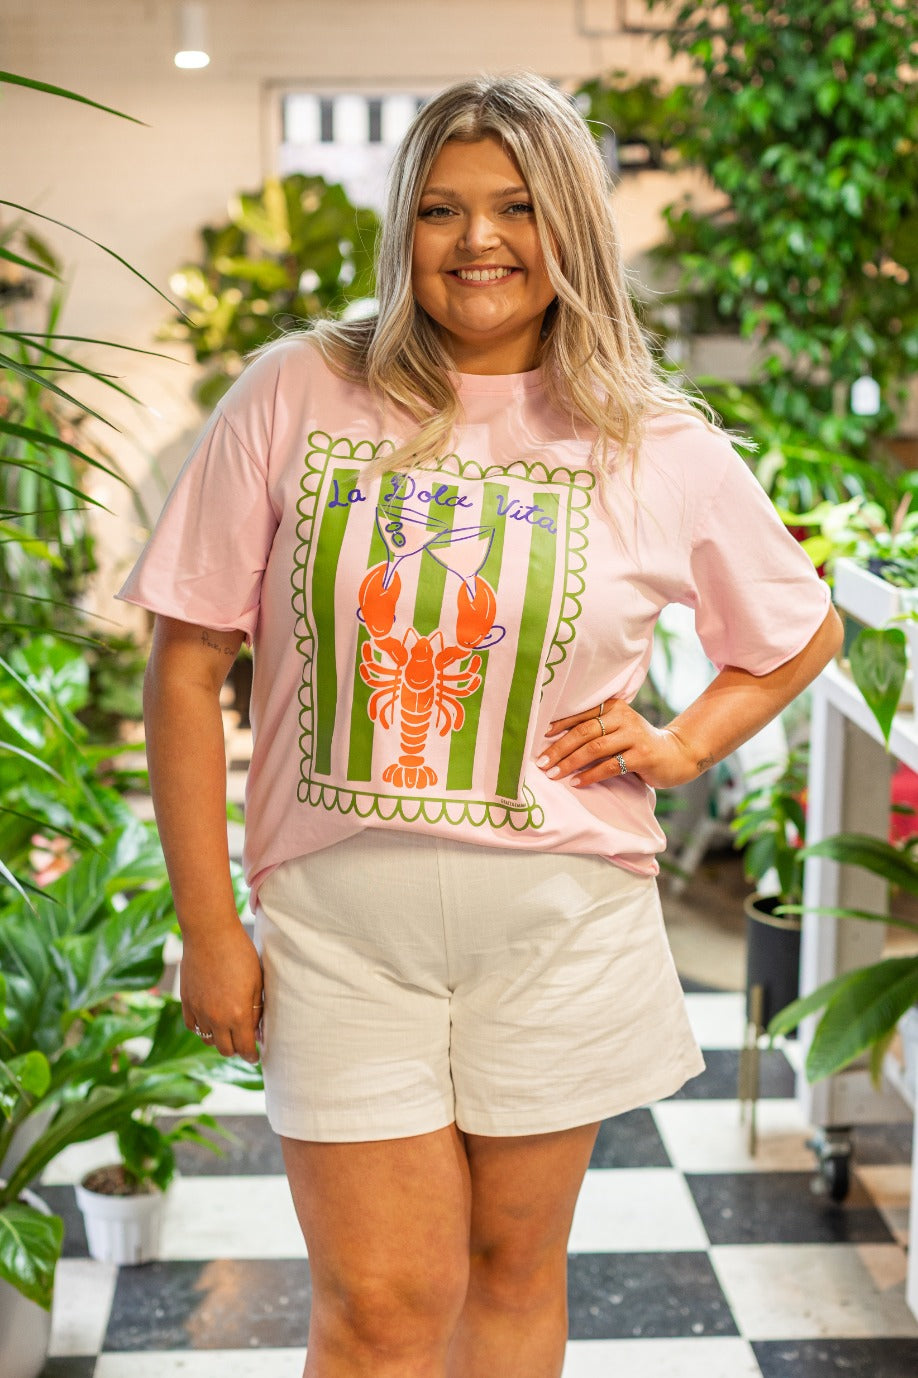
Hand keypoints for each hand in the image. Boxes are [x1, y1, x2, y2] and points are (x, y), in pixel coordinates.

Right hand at [180, 919, 263, 1064]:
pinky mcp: (186, 1001)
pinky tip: (209, 1020)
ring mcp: (199, 1011)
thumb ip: (256, 1009)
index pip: (244, 1048)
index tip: (255, 1057)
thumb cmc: (239, 953)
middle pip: (225, 1049)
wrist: (209, 934)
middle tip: (243, 1043)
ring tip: (227, 1029)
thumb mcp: (257, 981)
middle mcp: (217, 1018)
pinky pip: (192, 1026)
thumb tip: (257, 1030)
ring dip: (218, 1038)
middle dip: (236, 1049)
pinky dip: (202, 1028)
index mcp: (238, 1014)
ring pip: (207, 1040)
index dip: (251, 1055)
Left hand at [537, 699, 704, 790]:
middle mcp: (623, 717)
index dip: (558, 726)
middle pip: (584, 732)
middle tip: (541, 762)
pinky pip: (610, 766)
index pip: (581, 714)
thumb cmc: (637, 743)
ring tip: (554, 774)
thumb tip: (554, 740)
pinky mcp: (642, 756)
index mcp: (614, 707)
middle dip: (559, 748)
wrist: (675, 754)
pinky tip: (576, 782)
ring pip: (594, 748)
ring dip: (570, 762)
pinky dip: (590, 775)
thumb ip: (596, 730)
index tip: (539, 737)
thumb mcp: (618, 729)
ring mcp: (634, 736)